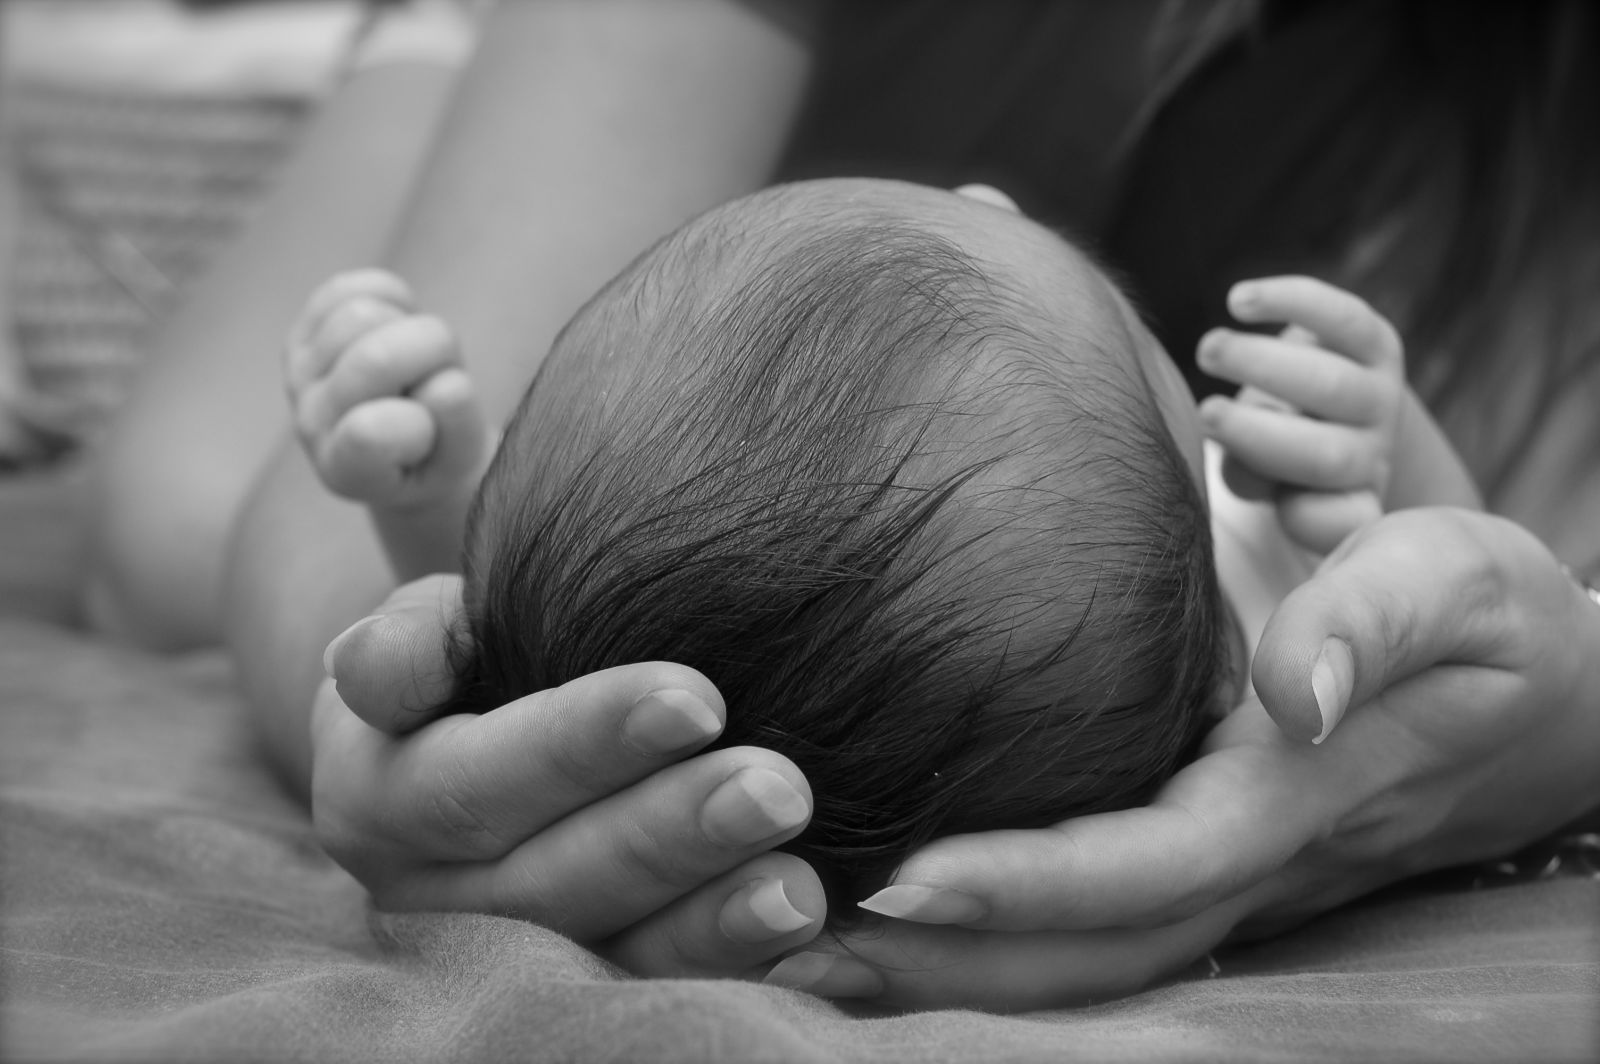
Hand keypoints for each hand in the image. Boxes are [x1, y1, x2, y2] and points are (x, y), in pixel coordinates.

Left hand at [284, 269, 488, 508]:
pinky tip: (404, 331)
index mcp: (346, 470)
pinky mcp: (307, 328)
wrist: (408, 446)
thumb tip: (448, 384)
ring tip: (420, 363)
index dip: (421, 421)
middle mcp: (311, 421)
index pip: (367, 432)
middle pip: (375, 358)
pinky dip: (397, 300)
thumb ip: (459, 430)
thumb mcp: (462, 461)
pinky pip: (356, 287)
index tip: (430, 435)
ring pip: (362, 314)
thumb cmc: (440, 458)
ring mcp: (301, 371)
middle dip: (435, 356)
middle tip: (442, 380)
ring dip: (414, 328)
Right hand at [312, 574, 828, 976]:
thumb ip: (413, 632)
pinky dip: (729, 967)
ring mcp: (500, 946)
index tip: (700, 694)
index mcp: (378, 788)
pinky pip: (651, 985)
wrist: (476, 729)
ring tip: (804, 884)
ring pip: (603, 947)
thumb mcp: (433, 618)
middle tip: (782, 785)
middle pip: (547, 874)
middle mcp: (427, 887)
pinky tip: (808, 939)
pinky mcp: (574, 976)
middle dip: (667, 831)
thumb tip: (375, 672)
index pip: (480, 775)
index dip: (584, 740)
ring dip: (708, 920)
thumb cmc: (476, 650)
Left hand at [770, 509, 1599, 1009]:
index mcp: (1294, 798)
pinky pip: (1099, 925)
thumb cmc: (1494, 619)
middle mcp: (1249, 861)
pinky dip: (996, 938)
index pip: (1147, 866)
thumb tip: (1287, 692)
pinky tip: (898, 916)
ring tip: (812, 955)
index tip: (901, 874)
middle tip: (798, 945)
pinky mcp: (1208, 856)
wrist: (1543, 693)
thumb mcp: (1457, 578)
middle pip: (1092, 952)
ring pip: (1087, 962)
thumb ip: (1373, 617)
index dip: (1027, 883)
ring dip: (955, 971)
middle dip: (951, 964)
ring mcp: (1229, 875)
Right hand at [1197, 276, 1405, 552]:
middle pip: (1326, 456)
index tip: (1282, 507)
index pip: (1336, 522)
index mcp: (1345, 503)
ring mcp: (1379, 397)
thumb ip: (1249, 475)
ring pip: (1328, 384)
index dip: (1315, 519)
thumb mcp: (1261, 474)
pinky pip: (1342, 318)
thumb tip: (1242, 469)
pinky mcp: (1377, 342)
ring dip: (1262, 363)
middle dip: (1261, 434)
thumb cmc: (1278, 448)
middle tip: (1206, 413)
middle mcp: (1370, 455)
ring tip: (1209, 349)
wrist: (1335, 404)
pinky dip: (1290, 303)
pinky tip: (1239, 301)